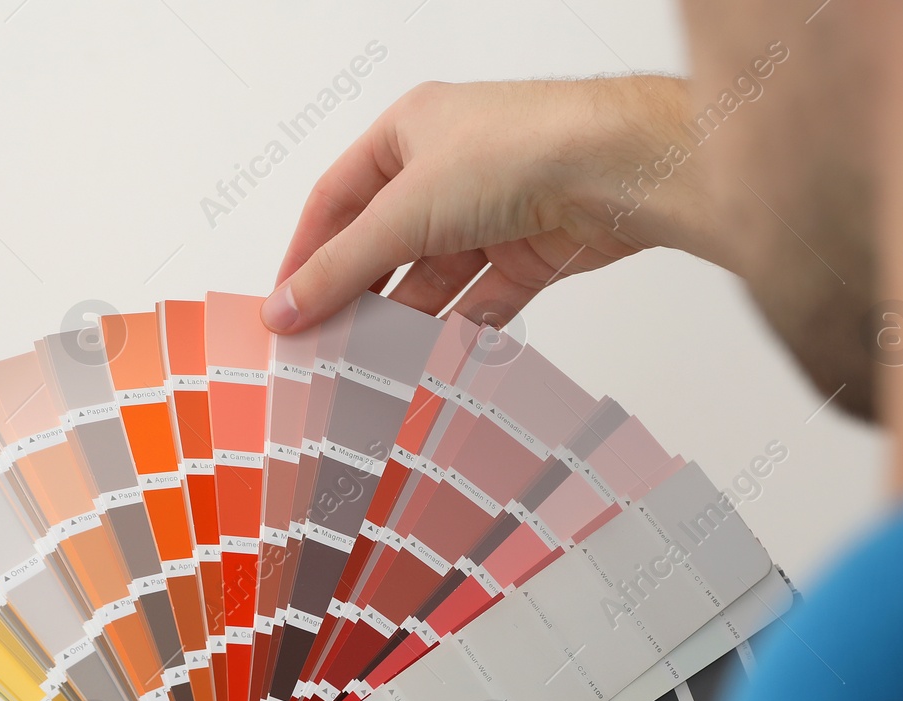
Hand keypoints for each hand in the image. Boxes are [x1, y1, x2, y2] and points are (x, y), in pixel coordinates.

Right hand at [261, 77, 726, 333]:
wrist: (616, 170)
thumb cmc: (517, 150)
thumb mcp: (404, 210)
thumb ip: (341, 268)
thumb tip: (286, 308)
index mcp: (409, 132)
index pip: (337, 200)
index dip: (307, 253)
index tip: (285, 305)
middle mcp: (450, 169)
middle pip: (384, 244)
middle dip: (356, 296)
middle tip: (324, 345)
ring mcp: (491, 212)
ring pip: (432, 279)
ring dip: (403, 322)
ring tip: (370, 365)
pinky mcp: (530, 252)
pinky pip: (480, 301)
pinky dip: (456, 332)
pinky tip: (430, 363)